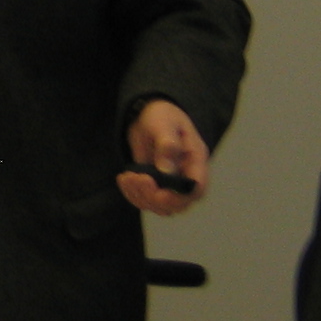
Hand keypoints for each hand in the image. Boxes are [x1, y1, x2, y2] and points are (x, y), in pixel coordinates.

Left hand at [119, 99, 209, 215]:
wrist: (148, 114)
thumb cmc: (161, 115)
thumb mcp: (163, 124)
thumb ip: (167, 145)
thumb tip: (166, 170)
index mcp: (196, 160)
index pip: (197, 188)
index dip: (180, 197)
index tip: (159, 194)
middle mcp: (186, 175)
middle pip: (179, 204)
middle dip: (155, 198)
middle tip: (136, 178)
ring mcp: (171, 183)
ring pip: (161, 207)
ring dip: (141, 197)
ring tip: (127, 177)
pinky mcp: (155, 185)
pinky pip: (146, 200)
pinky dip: (133, 194)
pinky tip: (124, 178)